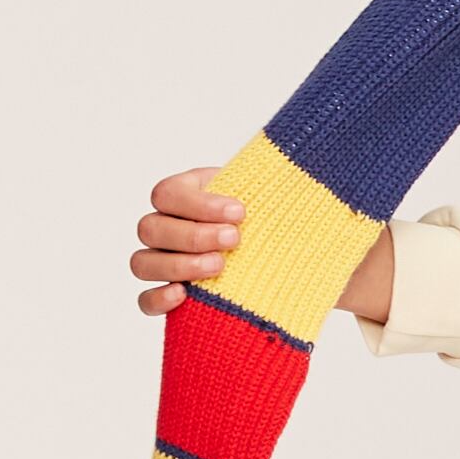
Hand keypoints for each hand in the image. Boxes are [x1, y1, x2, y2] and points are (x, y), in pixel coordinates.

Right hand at [130, 171, 394, 326]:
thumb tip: (316, 159)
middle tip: (236, 240)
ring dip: (179, 264)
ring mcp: (165, 261)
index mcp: (189, 193)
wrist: (296, 259)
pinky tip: (184, 296)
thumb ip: (281, 182)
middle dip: (194, 233)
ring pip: (143, 261)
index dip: (198, 203)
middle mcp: (169, 226)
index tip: (242, 211)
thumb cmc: (285, 221)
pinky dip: (158, 298)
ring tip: (221, 267)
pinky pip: (145, 299)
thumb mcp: (283, 197)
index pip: (167, 193)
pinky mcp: (172, 294)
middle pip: (151, 227)